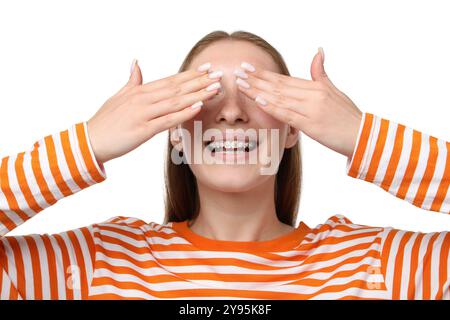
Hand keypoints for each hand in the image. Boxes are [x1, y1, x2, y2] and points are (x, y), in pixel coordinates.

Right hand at [87, 61, 220, 164]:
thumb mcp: (118, 96)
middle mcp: (144, 99)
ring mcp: (144, 113)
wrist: (90, 141)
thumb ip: (132, 80)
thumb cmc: (105, 120)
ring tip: (215, 89)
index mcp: (140, 90)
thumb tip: (136, 63)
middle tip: (219, 75)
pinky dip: (183, 113)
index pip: (171, 80)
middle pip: (177, 88)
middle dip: (200, 81)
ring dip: (197, 94)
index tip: (208, 68)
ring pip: (175, 101)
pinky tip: (198, 107)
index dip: (191, 74)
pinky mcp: (143, 130)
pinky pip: (167, 120)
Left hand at [236, 49, 362, 159]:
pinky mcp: (311, 125)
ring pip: (279, 98)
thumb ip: (321, 73)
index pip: (284, 79)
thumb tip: (318, 51)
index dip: (264, 74)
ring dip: (258, 91)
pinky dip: (272, 107)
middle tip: (238, 72)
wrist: (362, 136)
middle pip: (278, 86)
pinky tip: (258, 100)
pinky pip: (287, 114)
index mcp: (315, 87)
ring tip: (242, 85)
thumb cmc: (347, 115)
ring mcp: (311, 109)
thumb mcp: (334, 90)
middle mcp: (312, 95)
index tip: (248, 68)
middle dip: (256, 79)